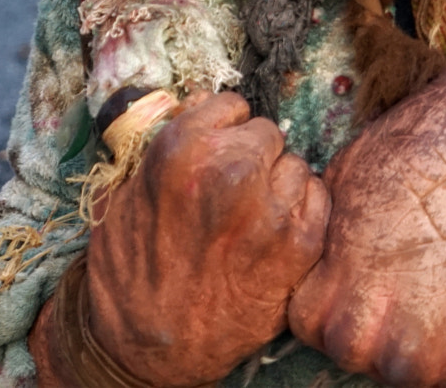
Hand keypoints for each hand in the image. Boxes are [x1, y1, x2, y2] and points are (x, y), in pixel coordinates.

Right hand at [73, 92, 328, 385]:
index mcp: (184, 151)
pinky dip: (300, 212)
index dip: (221, 130)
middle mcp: (234, 171)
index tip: (213, 152)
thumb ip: (170, 140)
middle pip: (267, 133)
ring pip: (295, 165)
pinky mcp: (303, 244)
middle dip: (250, 156)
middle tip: (229, 193)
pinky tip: (271, 235)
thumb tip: (204, 100)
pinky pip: (318, 198)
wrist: (151, 345)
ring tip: (248, 219)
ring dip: (277, 185)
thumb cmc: (133, 268)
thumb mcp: (127, 193)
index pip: (230, 105)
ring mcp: (273, 208)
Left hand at [288, 4, 445, 386]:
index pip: (320, 332)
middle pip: (366, 356)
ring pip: (414, 372)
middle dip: (386, 321)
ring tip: (445, 281)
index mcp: (326, 311)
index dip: (349, 296)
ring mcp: (428, 358)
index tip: (374, 268)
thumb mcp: (338, 201)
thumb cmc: (412, 153)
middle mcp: (370, 344)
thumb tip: (318, 279)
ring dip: (429, 336)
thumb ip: (325, 259)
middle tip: (415, 273)